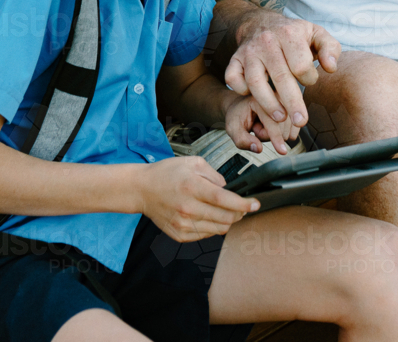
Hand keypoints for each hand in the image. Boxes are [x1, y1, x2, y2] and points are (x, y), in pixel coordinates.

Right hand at [137, 157, 259, 241]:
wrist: (142, 190)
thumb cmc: (166, 174)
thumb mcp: (192, 162)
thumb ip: (214, 174)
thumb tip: (227, 188)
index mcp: (192, 187)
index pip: (224, 200)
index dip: (243, 204)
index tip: (255, 204)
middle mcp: (188, 208)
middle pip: (225, 218)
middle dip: (239, 214)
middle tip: (241, 207)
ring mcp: (183, 224)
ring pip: (218, 229)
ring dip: (227, 221)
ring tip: (223, 210)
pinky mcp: (180, 234)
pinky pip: (206, 235)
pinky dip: (212, 227)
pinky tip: (207, 216)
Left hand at [224, 93, 292, 154]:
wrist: (242, 105)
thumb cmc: (238, 115)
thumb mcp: (233, 128)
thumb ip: (242, 140)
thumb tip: (258, 148)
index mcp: (260, 99)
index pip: (272, 122)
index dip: (276, 138)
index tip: (282, 151)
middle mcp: (276, 98)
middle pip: (281, 130)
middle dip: (266, 135)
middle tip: (255, 127)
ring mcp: (286, 103)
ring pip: (287, 132)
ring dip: (274, 135)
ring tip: (262, 125)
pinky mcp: (292, 110)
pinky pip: (293, 132)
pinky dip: (282, 134)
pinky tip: (272, 126)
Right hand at [226, 12, 340, 148]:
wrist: (261, 23)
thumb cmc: (293, 34)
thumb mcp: (316, 34)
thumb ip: (330, 49)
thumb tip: (331, 68)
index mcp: (289, 34)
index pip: (300, 65)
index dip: (309, 78)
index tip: (309, 80)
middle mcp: (266, 42)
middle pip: (280, 76)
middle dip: (292, 103)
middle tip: (301, 121)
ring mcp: (248, 51)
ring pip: (255, 81)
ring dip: (268, 103)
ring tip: (280, 118)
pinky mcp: (235, 60)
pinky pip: (232, 78)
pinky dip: (240, 90)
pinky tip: (252, 98)